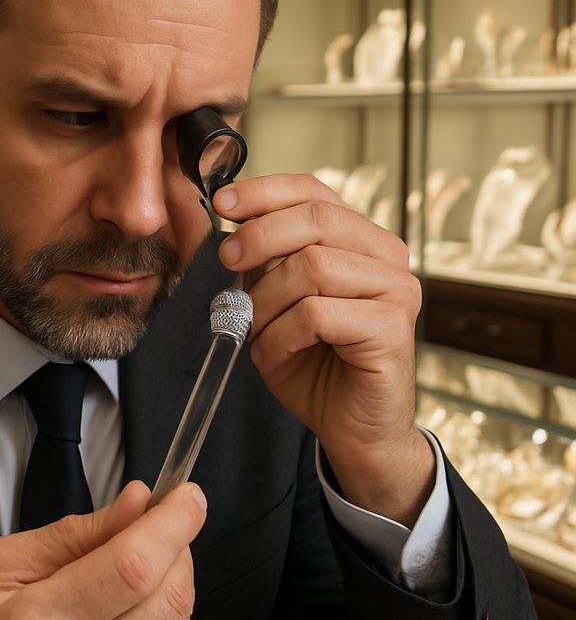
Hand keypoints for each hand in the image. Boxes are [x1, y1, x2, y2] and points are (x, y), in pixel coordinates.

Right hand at [0, 480, 206, 619]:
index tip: (186, 496)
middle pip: (169, 600)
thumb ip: (76, 534)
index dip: (173, 523)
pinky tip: (129, 618)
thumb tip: (136, 505)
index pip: (134, 567)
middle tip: (162, 527)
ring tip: (138, 574)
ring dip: (173, 588)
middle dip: (179, 548)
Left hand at [214, 173, 432, 523]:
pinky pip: (316, 314)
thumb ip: (265, 267)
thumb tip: (233, 232)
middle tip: (228, 260)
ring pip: (313, 266)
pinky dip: (281, 334)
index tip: (224, 202)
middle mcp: (386, 257)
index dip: (266, 191)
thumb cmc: (316, 365)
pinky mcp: (392, 329)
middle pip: (316, 219)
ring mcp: (396, 291)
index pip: (315, 192)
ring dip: (267, 301)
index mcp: (360, 241)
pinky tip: (276, 353)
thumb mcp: (277, 304)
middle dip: (259, 236)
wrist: (351, 428)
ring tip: (257, 331)